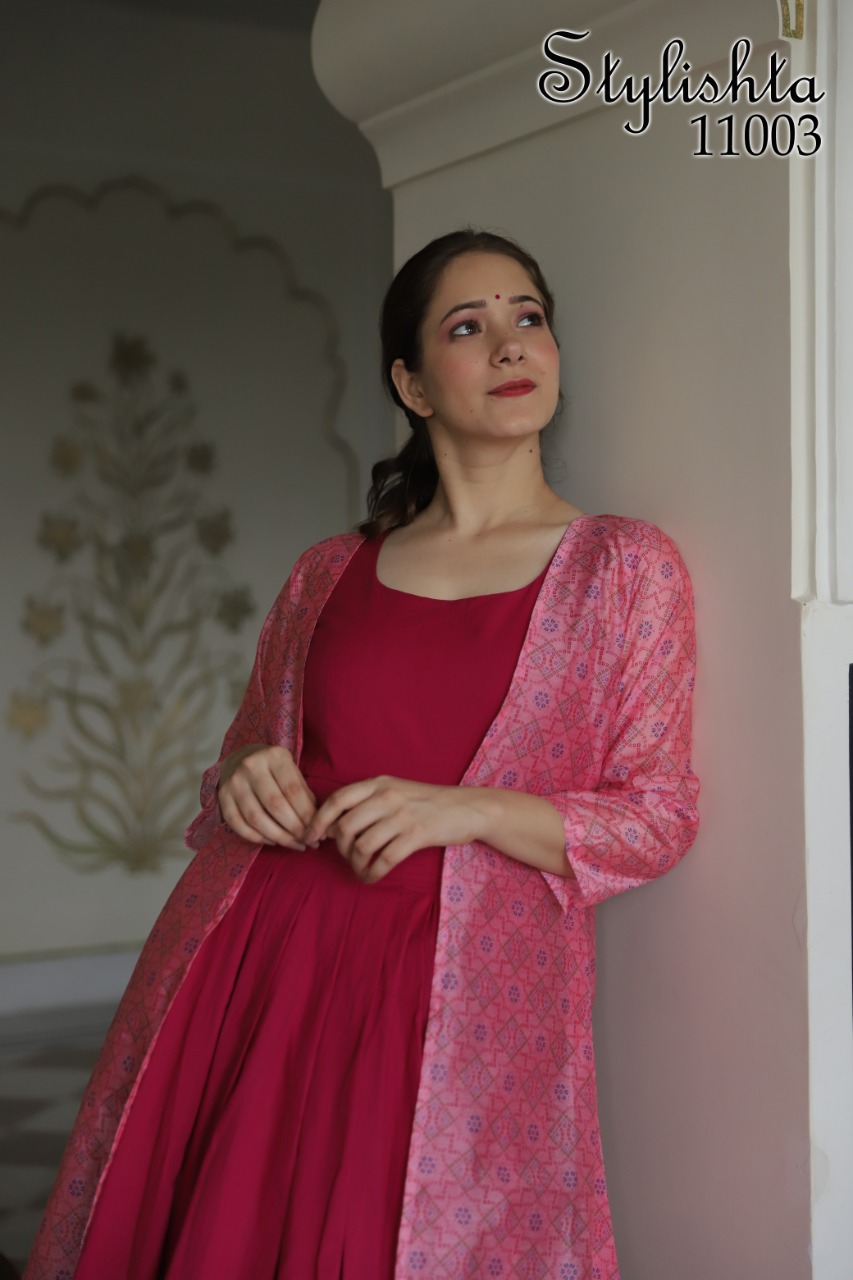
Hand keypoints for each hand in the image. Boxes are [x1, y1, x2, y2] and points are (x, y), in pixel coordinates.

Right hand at [217, 744, 317, 847]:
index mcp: (274, 757)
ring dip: (278, 837)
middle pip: (275, 806)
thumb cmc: (272, 768)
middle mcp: (251, 767)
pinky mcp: (222, 797)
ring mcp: (234, 782)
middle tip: (308, 841)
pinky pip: (238, 824)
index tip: (317, 831)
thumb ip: (303, 792)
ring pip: (256, 819)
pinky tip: (273, 841)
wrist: (238, 758)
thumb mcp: (291, 770)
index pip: (293, 790)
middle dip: (294, 829)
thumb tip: (317, 822)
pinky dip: (257, 838)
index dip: (307, 815)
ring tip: (294, 844)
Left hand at [300, 775, 481, 882]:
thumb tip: (333, 825)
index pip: (337, 800)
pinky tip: (372, 877)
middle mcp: (387, 796)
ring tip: (361, 870)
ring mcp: (402, 815)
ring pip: (362, 846)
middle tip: (348, 856)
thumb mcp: (395, 791)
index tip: (310, 838)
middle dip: (340, 848)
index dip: (318, 821)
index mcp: (378, 784)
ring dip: (356, 864)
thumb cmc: (427, 803)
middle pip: (345, 827)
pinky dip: (373, 873)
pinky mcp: (417, 835)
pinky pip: (384, 860)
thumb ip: (367, 802)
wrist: (467, 808)